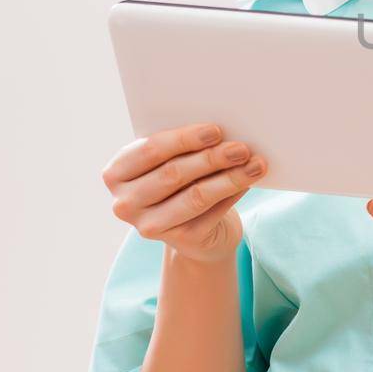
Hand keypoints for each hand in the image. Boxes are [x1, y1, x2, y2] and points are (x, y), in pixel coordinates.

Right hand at [102, 122, 267, 263]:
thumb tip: (220, 132)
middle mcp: (125, 203)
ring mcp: (149, 226)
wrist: (197, 231)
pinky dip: (234, 194)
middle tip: (241, 147)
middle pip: (174, 173)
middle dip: (212, 158)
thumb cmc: (183, 182)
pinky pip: (213, 213)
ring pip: (196, 196)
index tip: (215, 130)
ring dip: (229, 177)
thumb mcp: (174, 161)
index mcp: (117, 173)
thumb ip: (183, 147)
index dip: (184, 139)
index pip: (151, 150)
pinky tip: (250, 181)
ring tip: (255, 164)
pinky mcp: (180, 241)